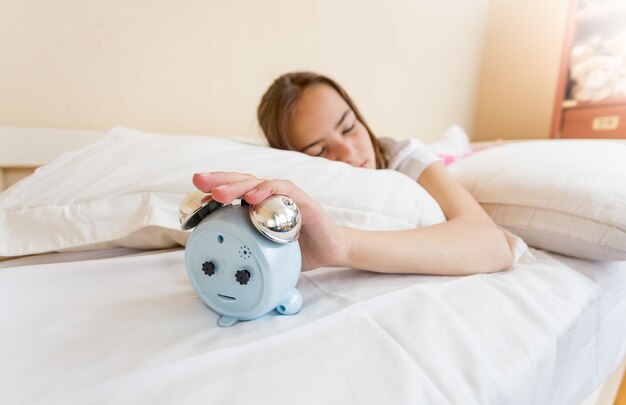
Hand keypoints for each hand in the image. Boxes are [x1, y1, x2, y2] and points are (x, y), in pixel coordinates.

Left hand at [192, 172, 350, 270]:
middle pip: (241, 182)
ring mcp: (286, 196)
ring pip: (258, 183)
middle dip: (218, 180)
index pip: (234, 192)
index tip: (193, 196)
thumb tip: (218, 259)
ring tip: (218, 193)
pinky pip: (283, 190)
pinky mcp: (303, 201)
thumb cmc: (298, 248)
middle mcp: (270, 196)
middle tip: (198, 181)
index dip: (213, 190)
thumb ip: (247, 247)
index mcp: (259, 205)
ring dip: (237, 186)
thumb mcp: (266, 250)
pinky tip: (253, 196)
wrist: (332, 250)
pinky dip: (267, 190)